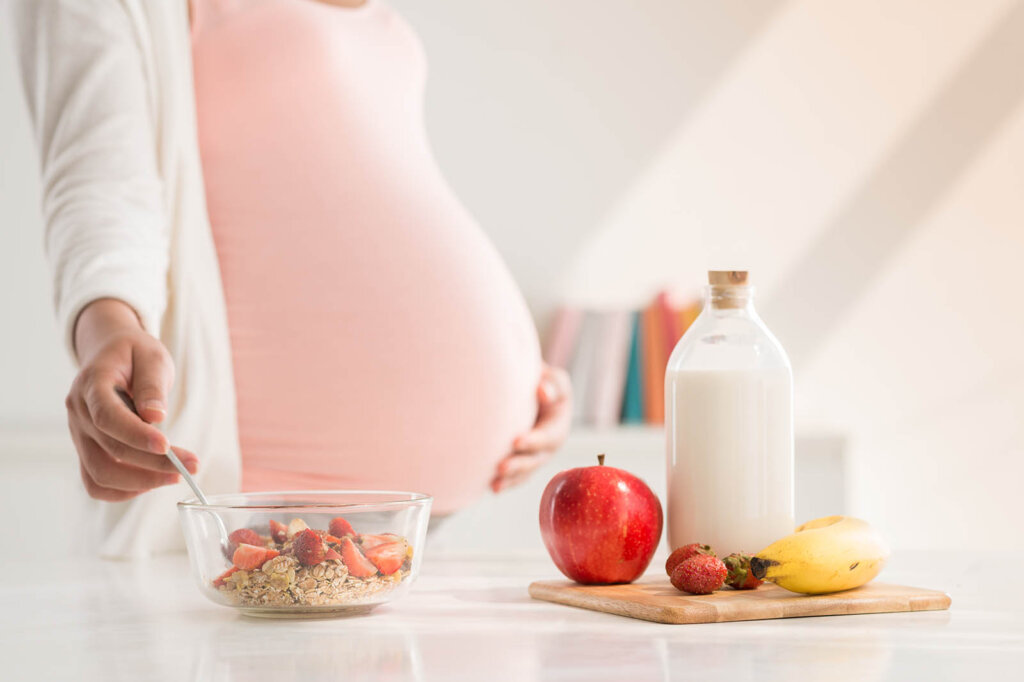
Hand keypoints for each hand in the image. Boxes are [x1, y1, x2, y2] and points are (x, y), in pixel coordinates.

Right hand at [66, 299, 197, 500]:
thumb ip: (152, 385)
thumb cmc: (134, 354)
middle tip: (192, 465)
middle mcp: (79, 412)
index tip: (168, 446)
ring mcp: (79, 434)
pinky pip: (95, 482)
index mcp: (92, 384)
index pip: (108, 417)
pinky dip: (122, 491)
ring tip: (176, 475)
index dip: (136, 435)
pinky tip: (152, 482)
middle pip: (110, 450)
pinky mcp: (86, 449)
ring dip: (140, 482)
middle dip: (153, 463)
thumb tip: (155, 417)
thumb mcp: (151, 356)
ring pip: (100, 474)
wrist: (109, 353)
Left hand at [491, 364, 571, 492]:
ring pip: (525, 472)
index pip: (547, 436)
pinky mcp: (523, 462)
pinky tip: (491, 488)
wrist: (534, 394)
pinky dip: (505, 483)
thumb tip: (542, 391)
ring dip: (511, 479)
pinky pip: (516, 477)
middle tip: (501, 467)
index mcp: (558, 426)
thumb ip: (553, 385)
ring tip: (495, 485)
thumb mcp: (554, 380)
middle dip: (519, 465)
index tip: (515, 441)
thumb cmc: (543, 383)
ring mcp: (536, 457)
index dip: (533, 440)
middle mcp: (549, 447)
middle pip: (535, 460)